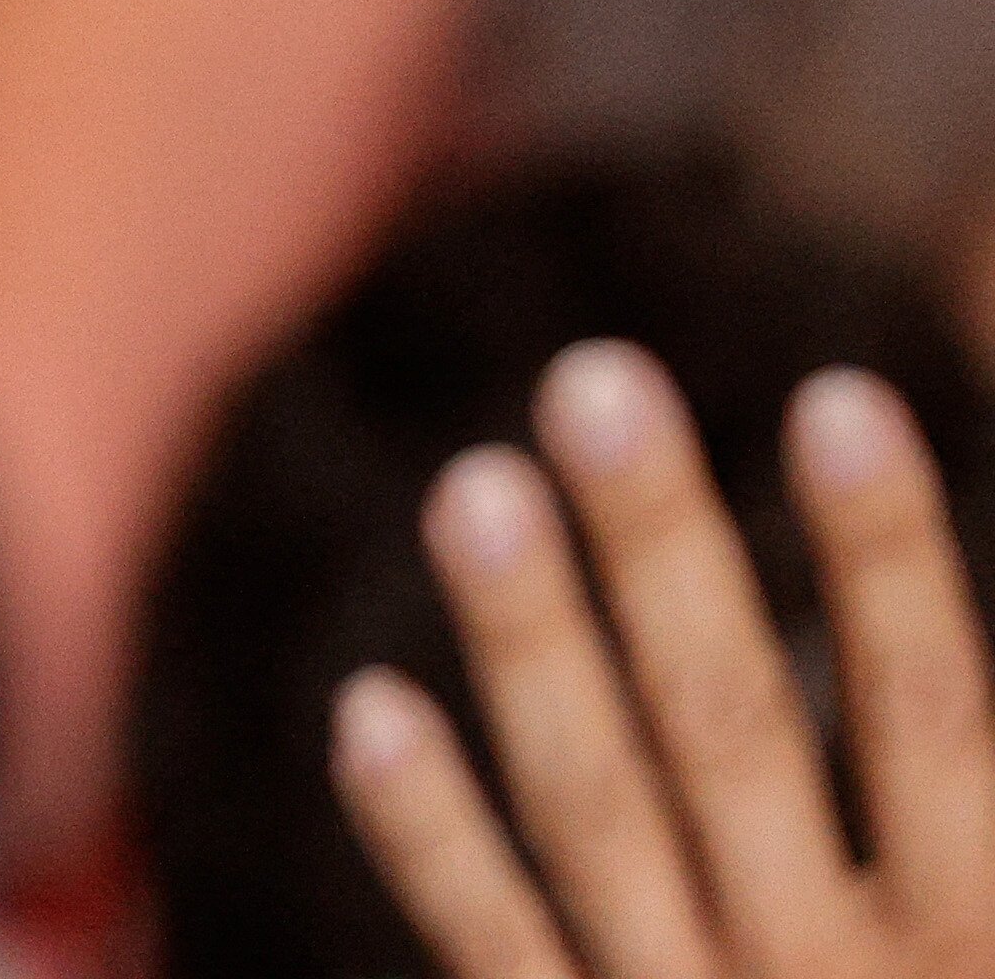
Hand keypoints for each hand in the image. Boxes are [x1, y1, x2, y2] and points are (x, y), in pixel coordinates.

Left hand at [337, 343, 994, 975]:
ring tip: (475, 484)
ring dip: (531, 648)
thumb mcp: (991, 937)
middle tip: (593, 377)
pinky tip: (366, 707)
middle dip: (664, 554)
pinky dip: (429, 833)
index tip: (839, 395)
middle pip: (736, 731)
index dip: (892, 562)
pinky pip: (497, 943)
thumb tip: (943, 668)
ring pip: (598, 813)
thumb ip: (963, 801)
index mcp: (982, 944)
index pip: (936, 721)